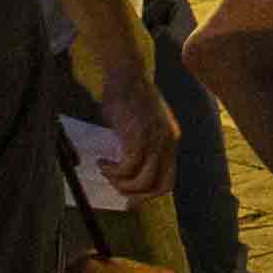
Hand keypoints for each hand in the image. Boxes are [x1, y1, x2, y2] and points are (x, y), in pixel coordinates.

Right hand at [82, 62, 180, 205]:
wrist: (125, 73)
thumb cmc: (127, 97)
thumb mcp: (140, 125)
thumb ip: (139, 145)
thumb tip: (126, 170)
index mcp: (170, 141)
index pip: (168, 182)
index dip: (148, 195)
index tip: (128, 199)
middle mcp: (167, 143)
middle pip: (160, 187)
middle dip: (135, 195)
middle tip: (114, 187)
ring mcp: (155, 140)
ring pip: (143, 182)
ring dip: (120, 183)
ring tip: (105, 170)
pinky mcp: (139, 136)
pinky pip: (127, 169)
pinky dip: (112, 171)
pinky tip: (102, 161)